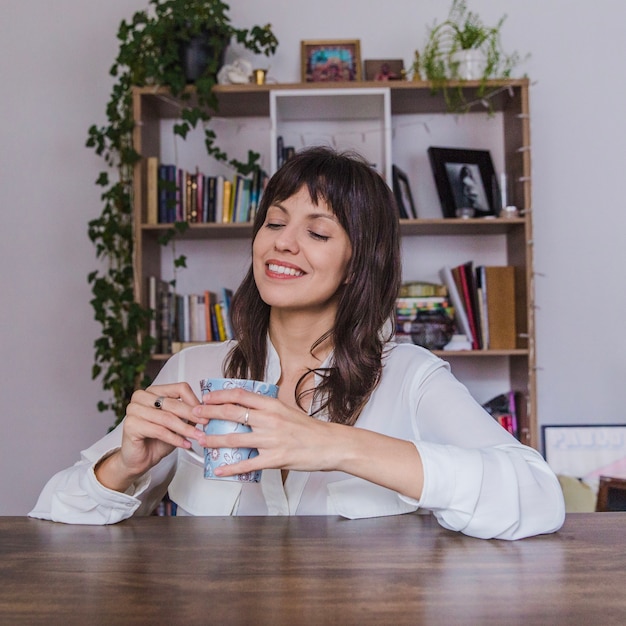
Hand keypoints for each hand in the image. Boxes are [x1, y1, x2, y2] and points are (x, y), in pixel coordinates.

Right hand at [95, 383, 206, 491]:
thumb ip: (187, 415)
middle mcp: (141, 397)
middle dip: (192, 415)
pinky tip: (184, 444)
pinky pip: (159, 431)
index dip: (194, 400)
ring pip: (167, 418)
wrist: (139, 459)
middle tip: (205, 423)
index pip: (179, 388)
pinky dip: (175, 438)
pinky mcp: (130, 425)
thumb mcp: (177, 424)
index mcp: (154, 391)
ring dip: (185, 429)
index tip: (205, 411)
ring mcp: (133, 410)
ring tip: (197, 437)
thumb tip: (205, 410)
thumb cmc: (157, 440)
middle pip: (173, 403)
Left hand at [193, 387, 424, 498]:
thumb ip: (268, 410)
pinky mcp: (276, 458)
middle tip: (193, 415)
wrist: (332, 444)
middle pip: (233, 413)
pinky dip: (231, 466)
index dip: (220, 395)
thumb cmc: (310, 430)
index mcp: (273, 404)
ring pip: (235, 437)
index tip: (206, 397)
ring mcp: (273, 439)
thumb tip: (247, 410)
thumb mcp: (288, 412)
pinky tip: (219, 469)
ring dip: (213, 439)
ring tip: (198, 440)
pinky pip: (248, 463)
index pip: (241, 394)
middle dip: (209, 414)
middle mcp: (270, 419)